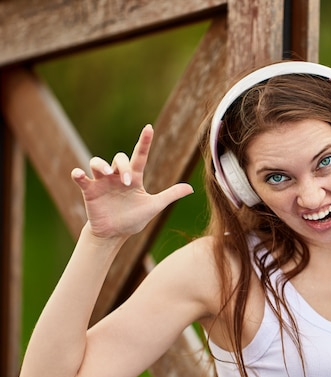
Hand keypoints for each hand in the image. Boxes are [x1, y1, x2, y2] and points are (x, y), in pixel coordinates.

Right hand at [71, 124, 193, 238]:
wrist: (116, 234)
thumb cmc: (134, 218)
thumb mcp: (154, 206)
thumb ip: (170, 195)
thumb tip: (192, 188)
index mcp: (134, 178)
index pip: (140, 155)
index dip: (144, 142)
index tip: (149, 128)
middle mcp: (117, 176)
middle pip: (119, 158)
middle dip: (123, 166)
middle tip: (127, 182)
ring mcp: (102, 183)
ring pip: (97, 162)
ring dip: (102, 165)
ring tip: (107, 174)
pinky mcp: (89, 191)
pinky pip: (81, 178)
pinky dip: (78, 174)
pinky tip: (78, 174)